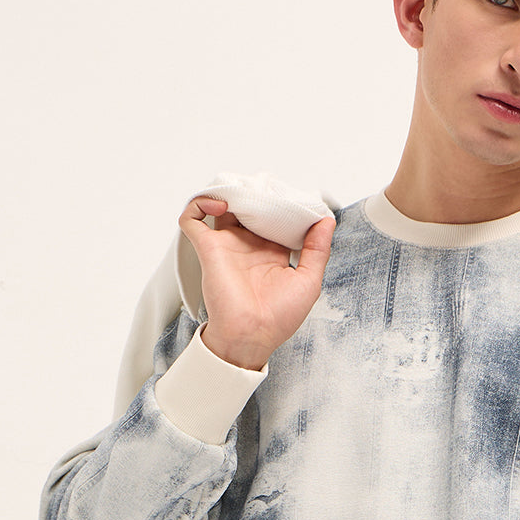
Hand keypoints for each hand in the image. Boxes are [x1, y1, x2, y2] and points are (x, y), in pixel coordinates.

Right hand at [178, 196, 335, 369]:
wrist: (251, 335)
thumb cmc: (279, 317)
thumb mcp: (309, 282)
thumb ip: (318, 250)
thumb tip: (326, 220)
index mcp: (272, 252)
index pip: (276, 219)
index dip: (282, 205)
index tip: (293, 195)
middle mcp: (249, 246)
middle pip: (250, 208)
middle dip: (258, 193)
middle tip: (268, 184)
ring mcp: (227, 245)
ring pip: (222, 207)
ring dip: (230, 193)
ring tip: (244, 190)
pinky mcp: (208, 248)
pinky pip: (193, 218)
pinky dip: (200, 203)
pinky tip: (219, 204)